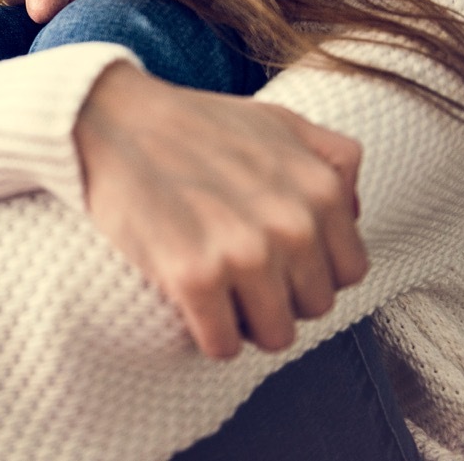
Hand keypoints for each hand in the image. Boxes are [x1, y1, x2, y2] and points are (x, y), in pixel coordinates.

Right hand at [73, 61, 367, 358]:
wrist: (111, 118)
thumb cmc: (191, 122)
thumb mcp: (279, 120)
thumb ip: (333, 158)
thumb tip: (352, 212)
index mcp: (320, 190)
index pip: (348, 272)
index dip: (309, 268)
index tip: (275, 258)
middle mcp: (292, 225)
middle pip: (311, 307)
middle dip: (278, 295)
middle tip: (237, 271)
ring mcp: (243, 254)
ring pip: (273, 335)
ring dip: (245, 321)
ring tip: (216, 290)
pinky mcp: (194, 277)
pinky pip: (223, 345)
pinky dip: (208, 334)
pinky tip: (190, 303)